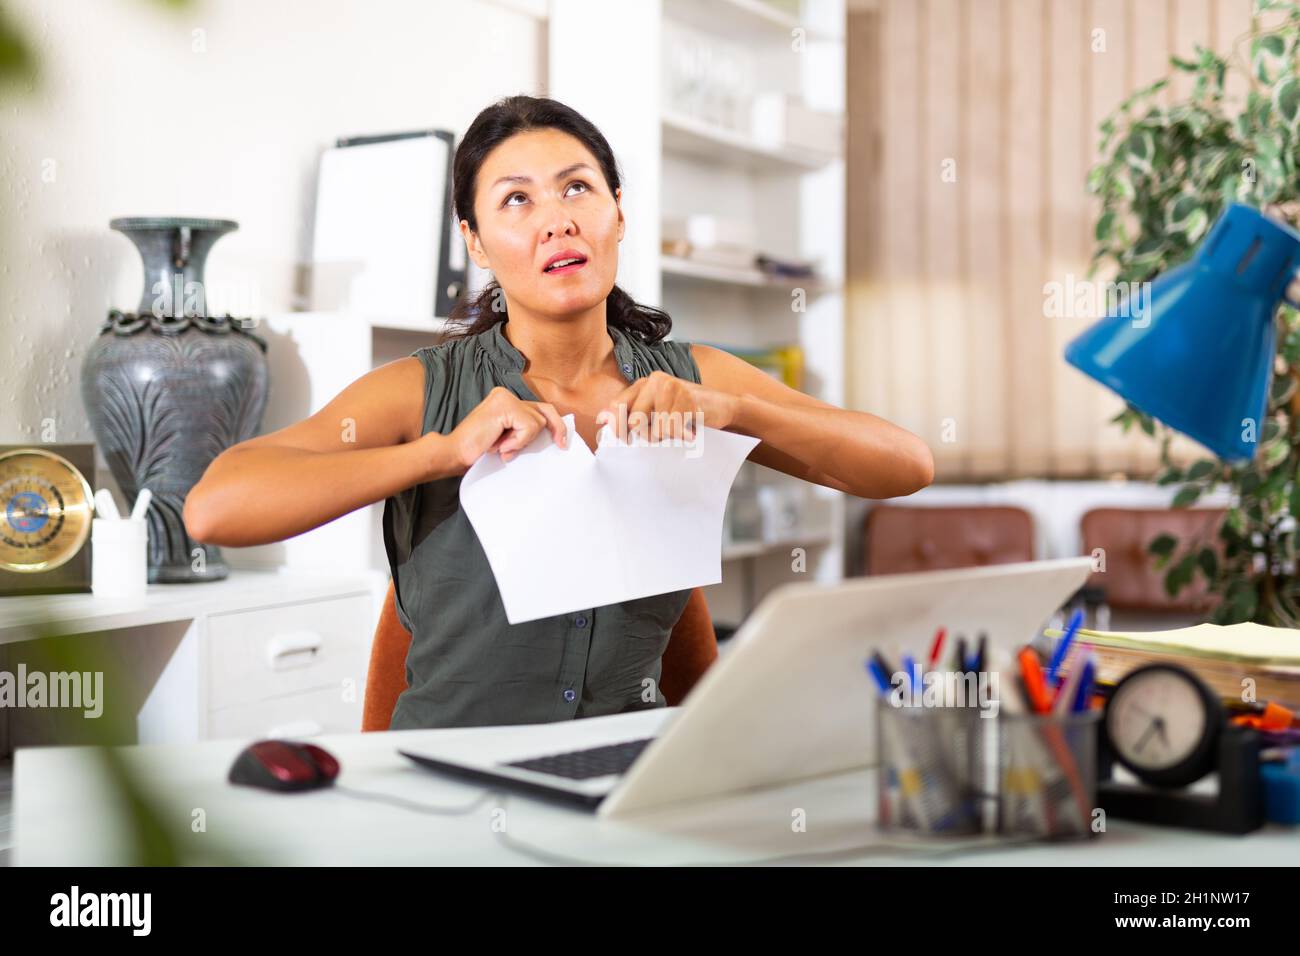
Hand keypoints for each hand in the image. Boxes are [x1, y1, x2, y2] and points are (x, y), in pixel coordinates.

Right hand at [447, 386, 567, 471]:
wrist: (455, 453)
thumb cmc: (477, 450)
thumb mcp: (507, 438)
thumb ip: (522, 431)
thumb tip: (550, 434)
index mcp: (505, 400)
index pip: (538, 408)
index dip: (553, 424)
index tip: (560, 441)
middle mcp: (506, 395)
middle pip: (545, 409)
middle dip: (557, 427)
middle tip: (561, 444)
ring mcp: (505, 398)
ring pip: (537, 422)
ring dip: (523, 441)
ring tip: (502, 447)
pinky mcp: (505, 407)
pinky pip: (528, 427)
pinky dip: (518, 441)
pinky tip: (500, 446)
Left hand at [594, 370, 738, 444]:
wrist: (722, 406)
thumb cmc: (686, 412)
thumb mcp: (657, 410)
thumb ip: (632, 413)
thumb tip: (601, 420)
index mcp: (643, 383)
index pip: (616, 405)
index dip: (616, 427)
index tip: (624, 441)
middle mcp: (654, 381)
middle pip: (634, 421)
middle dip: (645, 436)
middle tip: (659, 436)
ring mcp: (671, 387)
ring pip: (654, 429)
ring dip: (665, 437)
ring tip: (677, 430)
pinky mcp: (687, 398)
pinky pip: (672, 429)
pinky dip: (679, 435)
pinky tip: (688, 429)